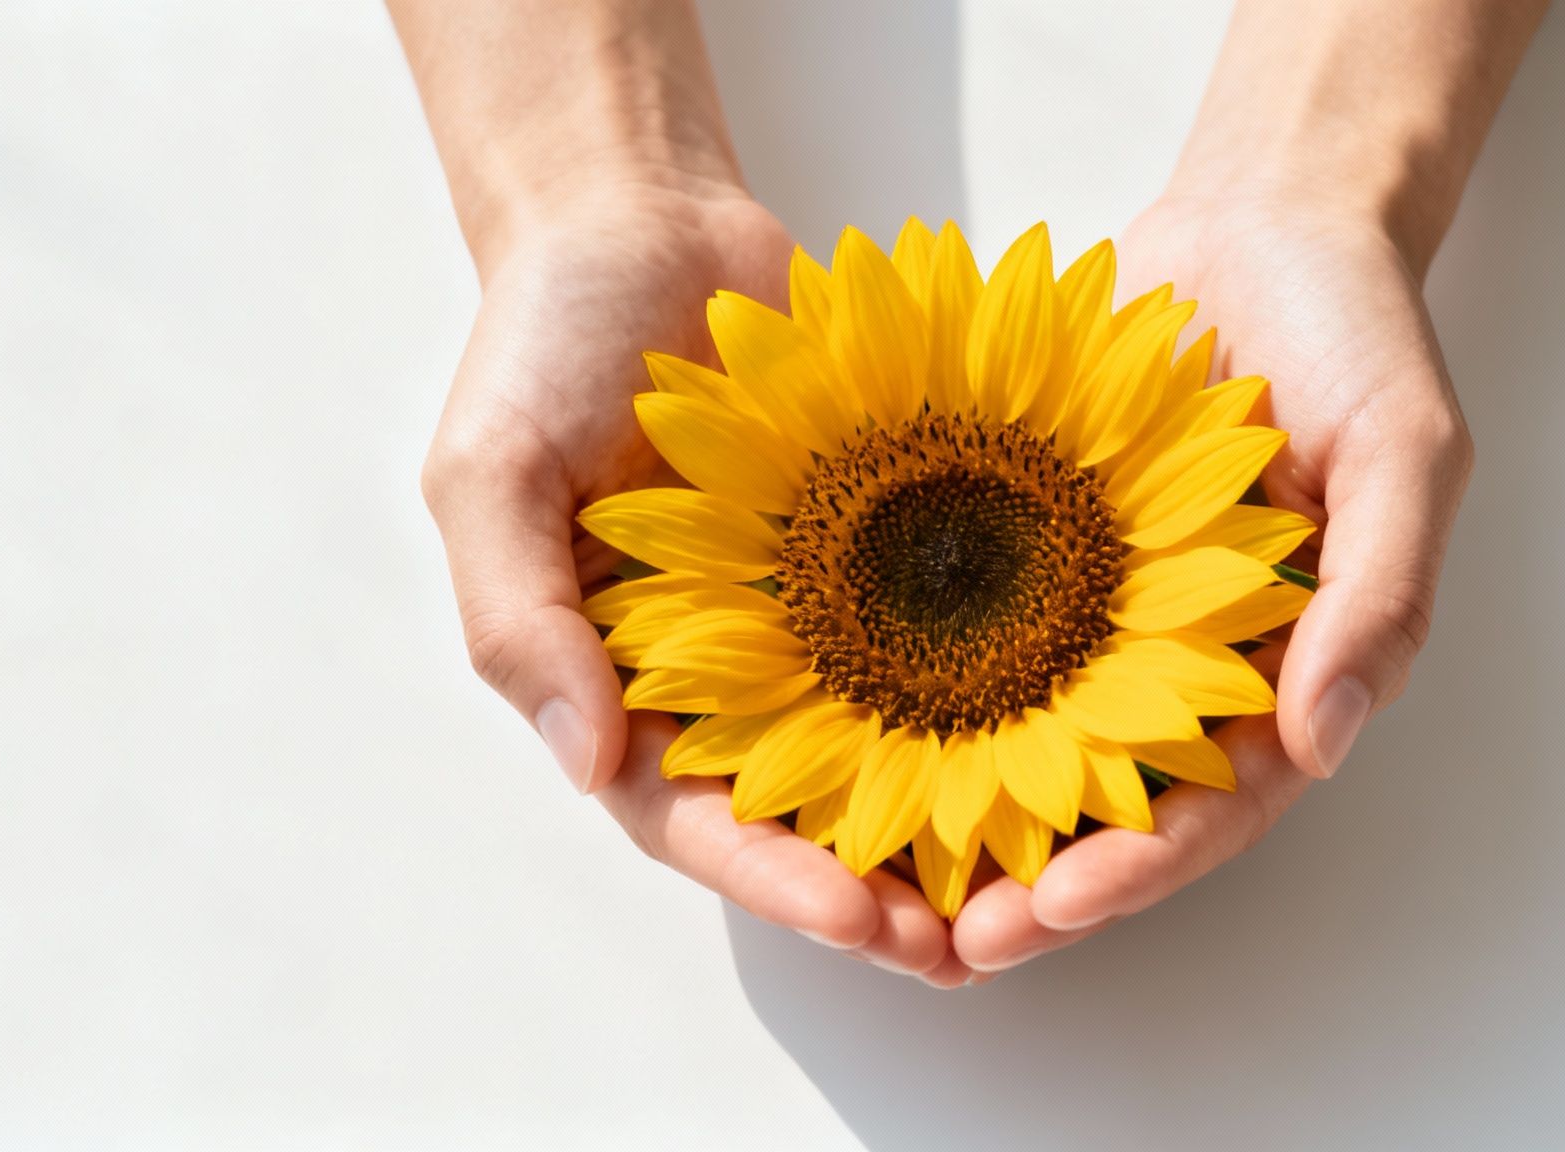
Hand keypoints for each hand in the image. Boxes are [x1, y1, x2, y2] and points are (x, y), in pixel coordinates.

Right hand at [420, 188, 970, 984]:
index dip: (774, 879)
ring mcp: (807, 619)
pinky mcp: (881, 556)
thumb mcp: (495, 472)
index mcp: (619, 680)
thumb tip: (583, 754)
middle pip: (805, 816)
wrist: (644, 225)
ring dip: (955, 822)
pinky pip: (940, 637)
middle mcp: (721, 673)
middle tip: (972, 948)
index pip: (695, 815)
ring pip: (887, 749)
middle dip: (883, 890)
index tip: (860, 917)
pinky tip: (1070, 736)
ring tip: (1039, 881)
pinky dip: (995, 694)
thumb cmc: (546, 343)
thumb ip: (522, 612)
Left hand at [952, 195, 1472, 971]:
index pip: (1217, 802)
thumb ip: (1378, 594)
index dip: (1140, 866)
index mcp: (1288, 662)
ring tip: (884, 878)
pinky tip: (854, 731)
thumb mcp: (1403, 454)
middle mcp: (1192, 658)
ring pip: (1035, 739)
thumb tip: (1325, 739)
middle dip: (1036, 878)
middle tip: (948, 941)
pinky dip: (928, 686)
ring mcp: (1110, 609)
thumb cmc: (1352, 331)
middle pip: (1113, 801)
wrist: (1265, 218)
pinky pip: (982, 632)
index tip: (1055, 905)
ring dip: (968, 813)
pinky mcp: (1041, 550)